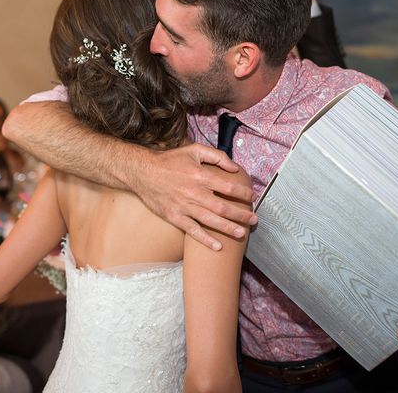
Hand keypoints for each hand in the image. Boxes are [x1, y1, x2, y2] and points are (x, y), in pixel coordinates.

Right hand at [130, 143, 256, 249]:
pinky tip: (217, 246)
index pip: (227, 186)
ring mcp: (183, 206)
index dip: (242, 193)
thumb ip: (217, 156)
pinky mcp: (174, 217)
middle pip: (222, 206)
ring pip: (210, 220)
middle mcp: (193, 192)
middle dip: (241, 214)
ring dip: (228, 228)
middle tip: (254, 219)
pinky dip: (205, 239)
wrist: (142, 172)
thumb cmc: (170, 160)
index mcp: (200, 175)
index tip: (252, 197)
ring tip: (242, 234)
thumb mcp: (194, 150)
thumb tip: (235, 168)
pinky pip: (192, 230)